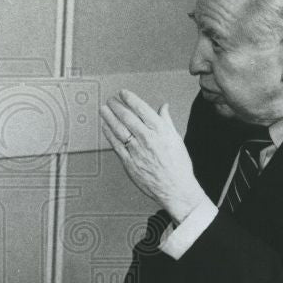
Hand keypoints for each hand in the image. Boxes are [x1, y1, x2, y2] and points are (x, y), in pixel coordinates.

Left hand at [100, 89, 205, 221]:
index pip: (142, 109)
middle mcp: (147, 139)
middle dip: (116, 106)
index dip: (130, 99)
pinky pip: (116, 145)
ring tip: (103, 109)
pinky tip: (105, 127)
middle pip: (127, 117)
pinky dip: (109, 134)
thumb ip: (166, 121)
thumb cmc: (178, 166)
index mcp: (160, 131)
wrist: (175, 189)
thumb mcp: (176, 139)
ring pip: (119, 130)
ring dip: (109, 117)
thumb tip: (163, 107)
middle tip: (110, 100)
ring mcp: (137, 151)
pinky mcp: (129, 163)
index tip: (123, 93)